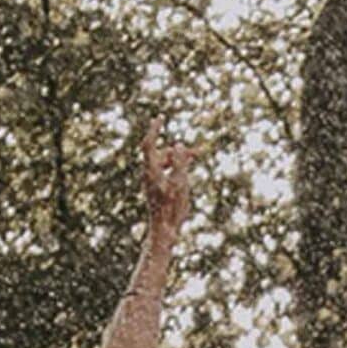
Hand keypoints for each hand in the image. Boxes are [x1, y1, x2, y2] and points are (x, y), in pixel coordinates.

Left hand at [139, 120, 194, 247]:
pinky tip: (186, 175)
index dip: (154, 129)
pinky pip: (165, 171)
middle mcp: (148, 174)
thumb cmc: (171, 208)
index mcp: (151, 170)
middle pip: (162, 153)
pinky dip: (176, 168)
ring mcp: (151, 181)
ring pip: (165, 163)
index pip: (149, 143)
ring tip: (195, 161)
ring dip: (179, 160)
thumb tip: (179, 144)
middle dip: (179, 151)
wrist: (163, 230)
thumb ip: (180, 162)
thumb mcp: (180, 183)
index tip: (160, 117)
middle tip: (198, 153)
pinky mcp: (155, 188)